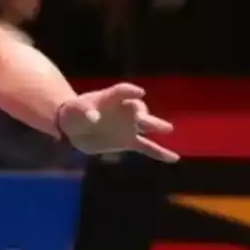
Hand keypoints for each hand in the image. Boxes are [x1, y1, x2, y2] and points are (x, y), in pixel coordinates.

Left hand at [57, 82, 177, 161]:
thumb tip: (93, 118)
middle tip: (145, 117)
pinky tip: (173, 158)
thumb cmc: (76, 112)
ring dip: (157, 127)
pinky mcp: (129, 141)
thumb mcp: (76, 110)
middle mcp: (125, 110)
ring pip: (147, 126)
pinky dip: (160, 153)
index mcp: (111, 98)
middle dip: (142, 112)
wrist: (76, 126)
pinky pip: (147, 148)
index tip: (139, 93)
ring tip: (168, 129)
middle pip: (138, 108)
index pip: (122, 91)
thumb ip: (85, 112)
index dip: (130, 92)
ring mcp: (129, 126)